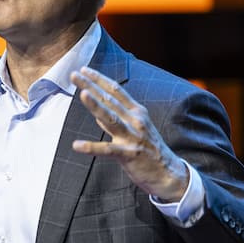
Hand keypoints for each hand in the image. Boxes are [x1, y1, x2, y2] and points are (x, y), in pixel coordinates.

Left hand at [70, 66, 187, 201]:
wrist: (169, 173)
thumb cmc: (149, 150)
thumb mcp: (136, 130)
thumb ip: (117, 120)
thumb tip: (97, 114)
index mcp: (137, 112)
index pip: (115, 90)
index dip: (99, 79)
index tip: (84, 69)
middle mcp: (135, 120)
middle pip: (110, 100)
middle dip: (91, 86)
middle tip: (74, 74)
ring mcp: (132, 136)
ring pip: (110, 118)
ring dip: (95, 105)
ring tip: (81, 93)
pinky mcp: (129, 154)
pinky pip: (107, 150)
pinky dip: (91, 147)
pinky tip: (76, 145)